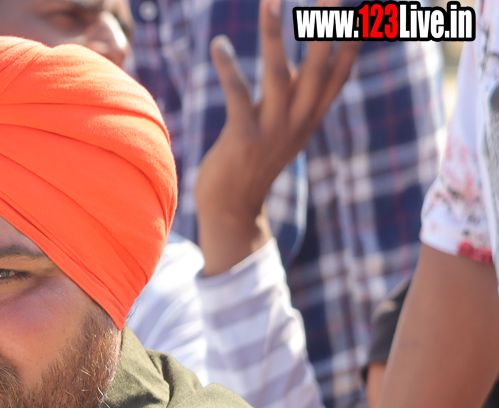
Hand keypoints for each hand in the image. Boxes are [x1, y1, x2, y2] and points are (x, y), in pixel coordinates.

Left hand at [194, 0, 360, 274]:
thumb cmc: (252, 162)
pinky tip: (218, 44)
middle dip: (326, 29)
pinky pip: (237, 95)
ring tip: (271, 1)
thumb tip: (307, 65)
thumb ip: (296, 98)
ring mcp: (272, 130)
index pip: (340, 73)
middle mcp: (298, 121)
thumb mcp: (285, 129)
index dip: (353, 40)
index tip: (365, 10)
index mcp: (311, 117)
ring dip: (275, 36)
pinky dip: (228, 67)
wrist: (231, 210)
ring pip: (279, 75)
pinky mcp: (243, 138)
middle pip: (320, 68)